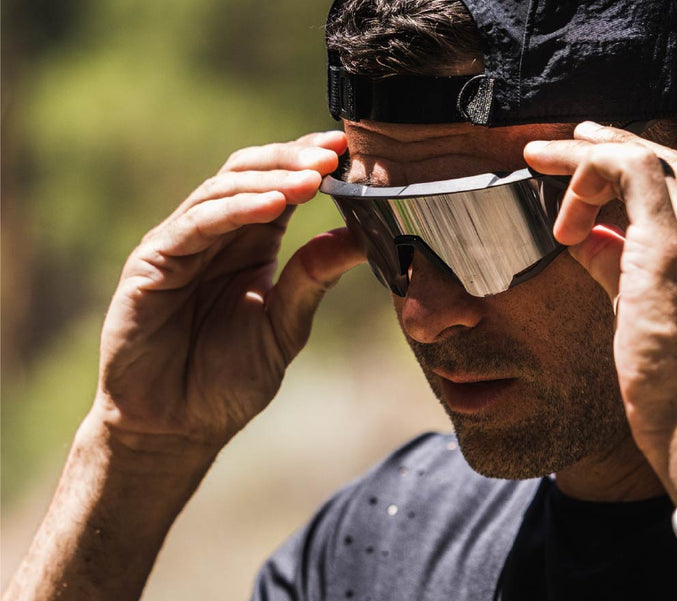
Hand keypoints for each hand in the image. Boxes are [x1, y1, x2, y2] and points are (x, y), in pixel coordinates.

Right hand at [93, 131, 363, 453]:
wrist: (174, 428)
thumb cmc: (227, 381)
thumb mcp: (284, 325)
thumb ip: (313, 279)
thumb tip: (360, 236)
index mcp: (250, 243)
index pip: (280, 184)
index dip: (310, 162)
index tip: (350, 151)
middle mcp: (215, 234)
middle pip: (250, 172)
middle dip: (294, 159)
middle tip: (334, 155)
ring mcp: (180, 244)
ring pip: (224, 189)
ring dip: (271, 179)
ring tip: (313, 179)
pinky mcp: (151, 262)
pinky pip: (195, 224)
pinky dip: (235, 209)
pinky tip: (274, 206)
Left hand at [524, 118, 676, 497]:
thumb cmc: (675, 380)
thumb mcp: (646, 304)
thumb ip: (620, 260)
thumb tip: (584, 233)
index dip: (627, 159)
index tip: (585, 165)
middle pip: (662, 155)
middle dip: (600, 145)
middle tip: (553, 149)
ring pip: (641, 154)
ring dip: (584, 157)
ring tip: (541, 163)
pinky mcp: (673, 246)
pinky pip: (626, 173)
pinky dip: (585, 176)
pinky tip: (559, 215)